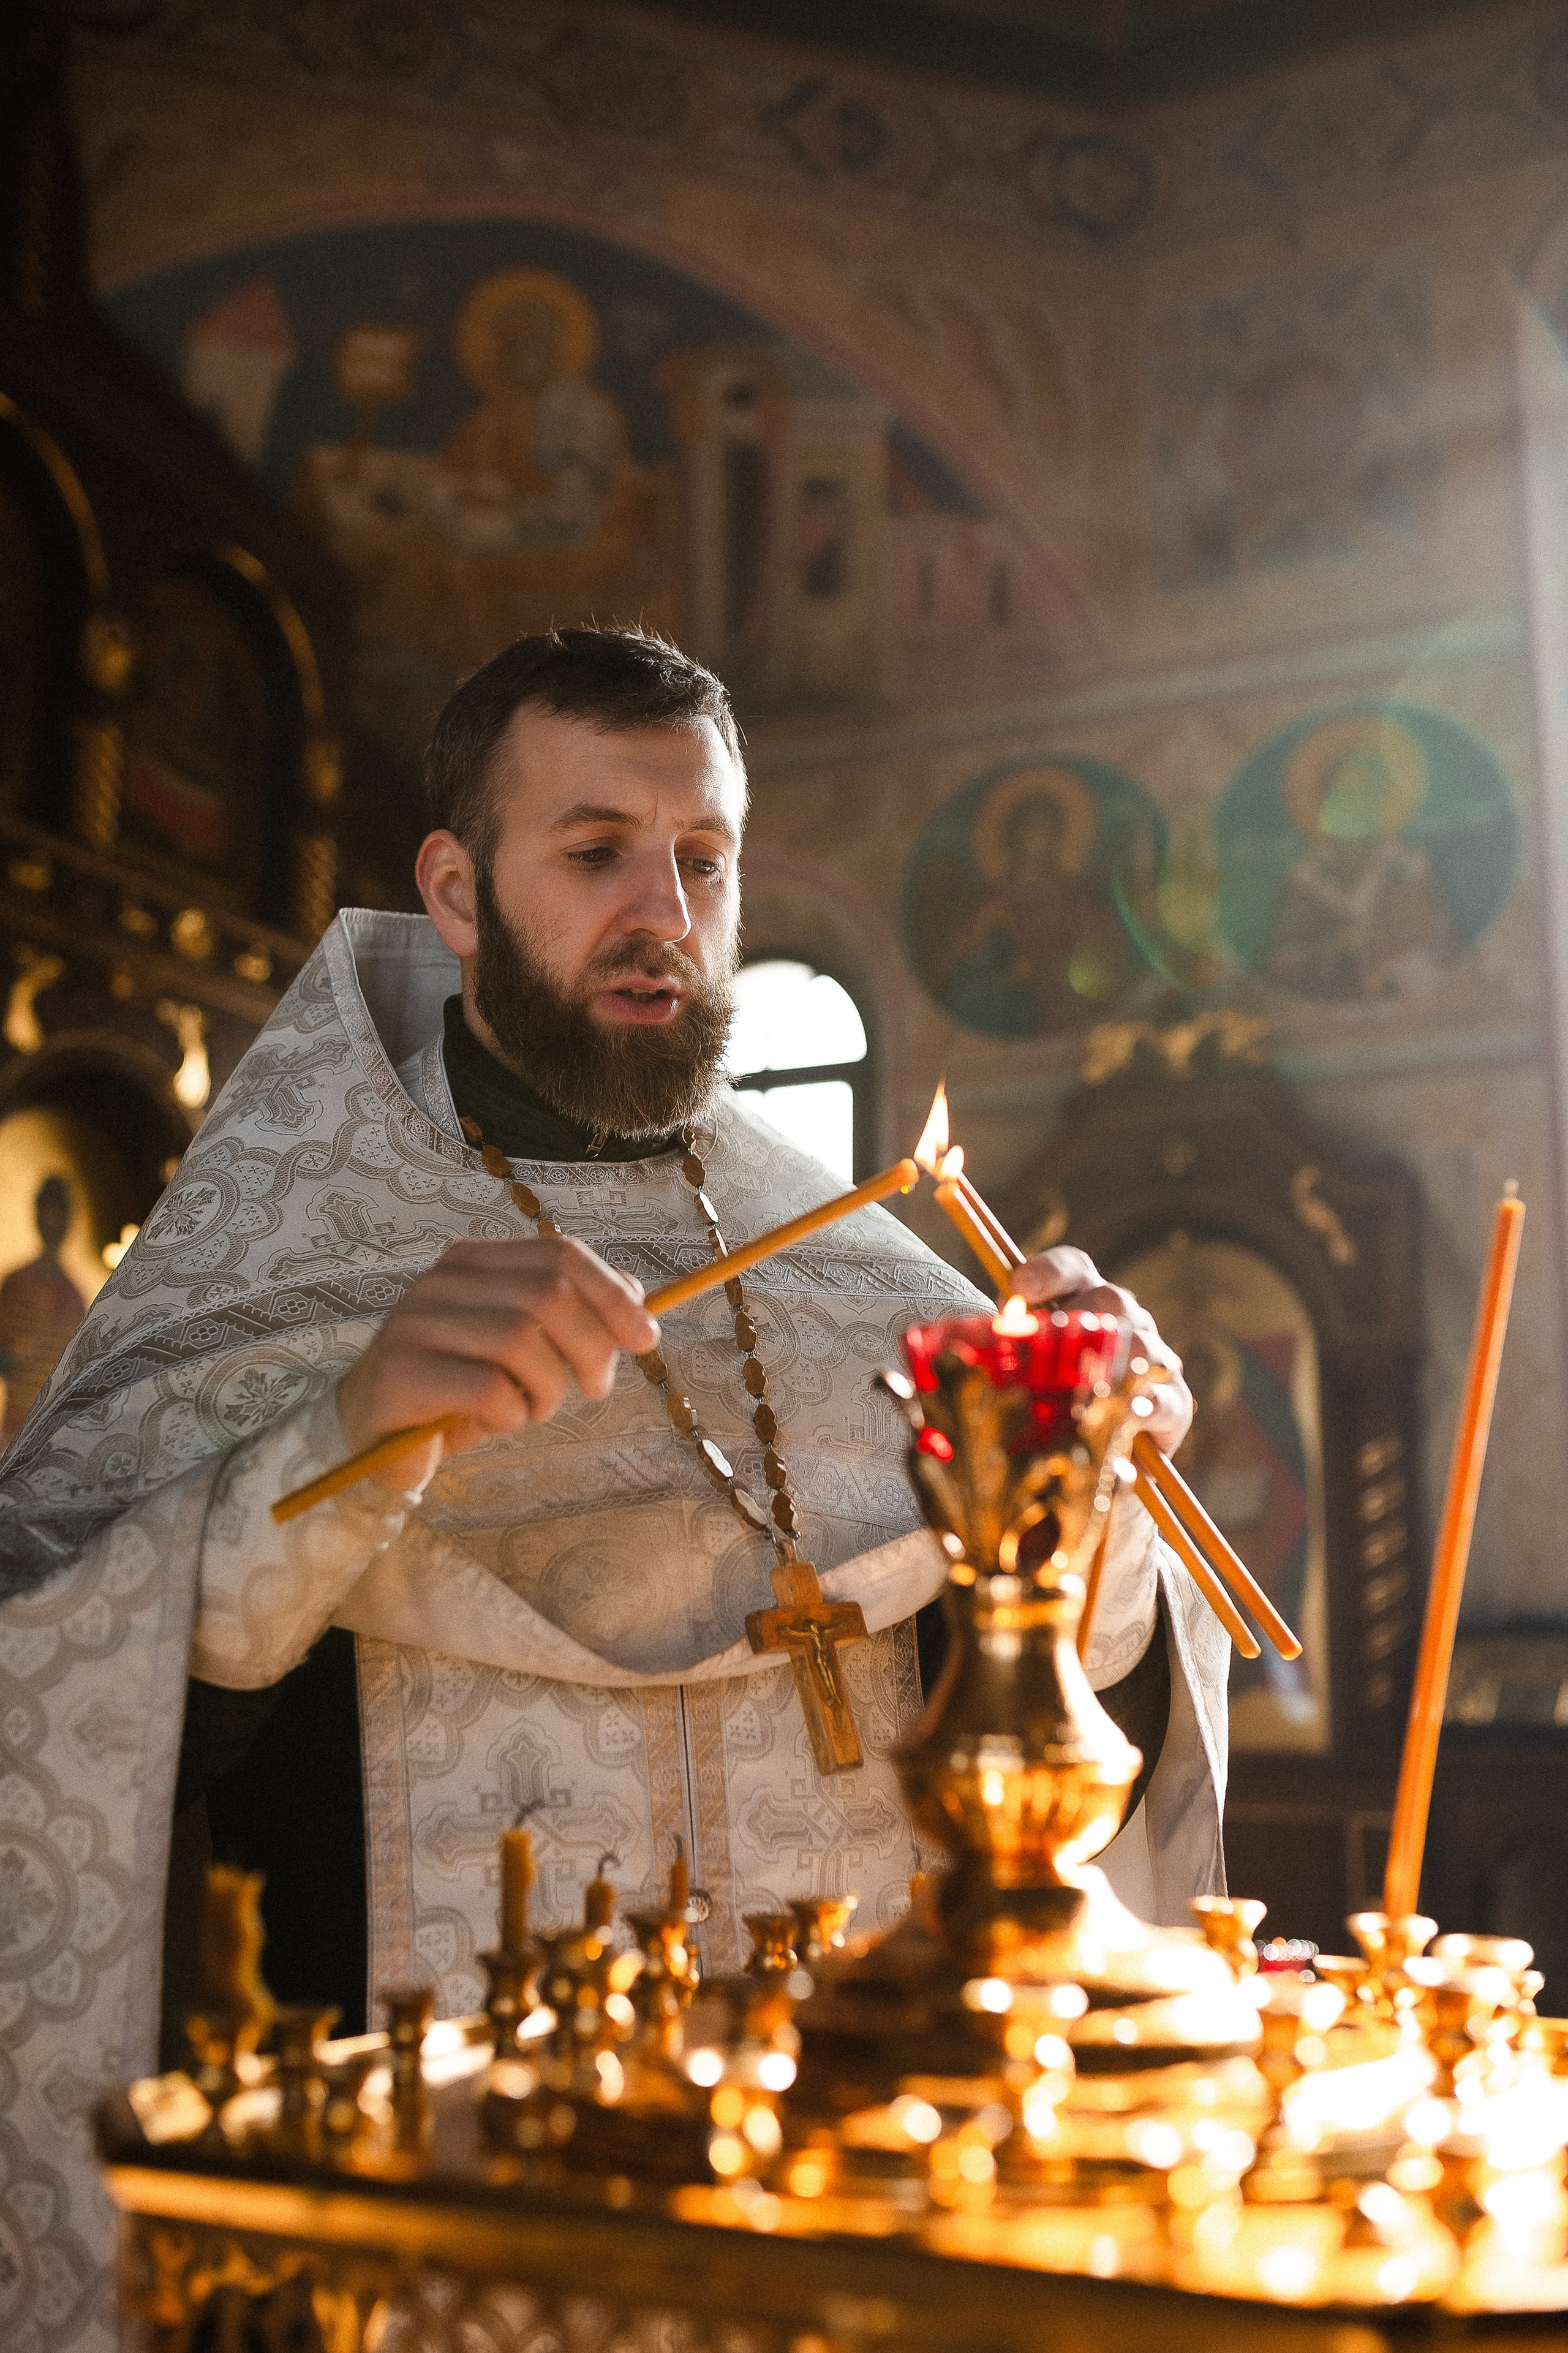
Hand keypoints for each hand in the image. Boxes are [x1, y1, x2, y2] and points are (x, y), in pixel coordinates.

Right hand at [337, 1235, 658, 1487]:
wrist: (372, 1434)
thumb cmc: (456, 1389)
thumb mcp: (521, 1348)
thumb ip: (570, 1314)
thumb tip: (636, 1291)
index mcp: (474, 1262)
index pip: (558, 1254)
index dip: (612, 1293)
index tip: (646, 1338)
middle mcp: (441, 1281)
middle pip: (548, 1295)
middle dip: (591, 1347)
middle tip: (596, 1388)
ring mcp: (415, 1323)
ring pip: (522, 1342)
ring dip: (546, 1389)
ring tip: (530, 1409)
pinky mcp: (402, 1372)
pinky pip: (489, 1390)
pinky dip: (509, 1416)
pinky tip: (493, 1423)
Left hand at [1012, 1245, 1191, 1455]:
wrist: (1097, 1463)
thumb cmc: (1056, 1408)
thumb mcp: (1027, 1376)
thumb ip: (1010, 1350)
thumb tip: (981, 1336)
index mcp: (1090, 1302)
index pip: (1075, 1268)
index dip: (1047, 1272)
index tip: (1017, 1286)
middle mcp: (1128, 1322)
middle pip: (1111, 1299)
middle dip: (1075, 1319)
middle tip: (1043, 1349)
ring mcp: (1156, 1359)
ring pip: (1140, 1344)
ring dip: (1106, 1364)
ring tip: (1077, 1385)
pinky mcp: (1174, 1404)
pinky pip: (1164, 1399)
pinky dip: (1144, 1405)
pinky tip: (1126, 1412)